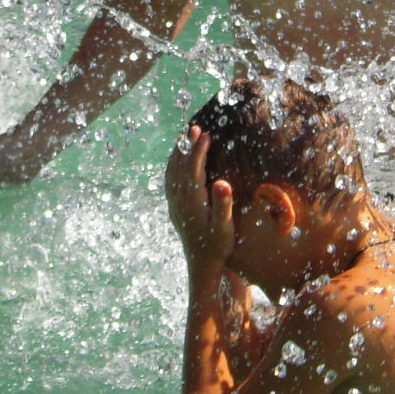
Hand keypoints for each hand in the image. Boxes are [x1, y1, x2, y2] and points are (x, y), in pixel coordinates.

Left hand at [164, 125, 235, 274]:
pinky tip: (176, 161)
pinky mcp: (175, 208)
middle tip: (194, 128)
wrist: (202, 265)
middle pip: (180, 167)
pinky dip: (173, 167)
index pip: (193, 169)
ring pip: (173, 173)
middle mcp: (180, 201)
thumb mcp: (224, 228)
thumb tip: (222, 183)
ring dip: (178, 154)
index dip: (199, 151)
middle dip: (187, 147)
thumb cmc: (217, 246)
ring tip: (185, 137)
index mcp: (192, 202)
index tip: (206, 134)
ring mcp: (175, 204)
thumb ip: (223, 205)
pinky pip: (170, 181)